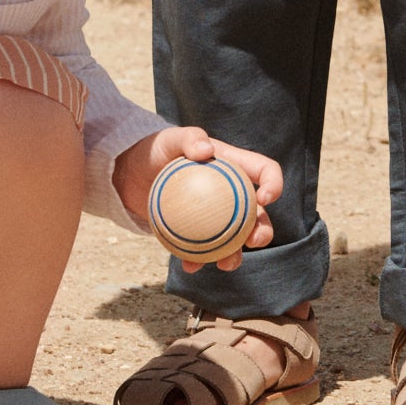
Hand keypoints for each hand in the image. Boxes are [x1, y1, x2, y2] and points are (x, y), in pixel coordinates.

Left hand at [112, 125, 286, 268]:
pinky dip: (199, 260)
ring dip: (236, 255)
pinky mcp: (197, 233)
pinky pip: (203, 250)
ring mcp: (216, 216)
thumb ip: (189, 138)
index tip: (265, 199)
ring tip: (226, 264)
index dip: (274, 184)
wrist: (131, 174)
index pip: (264, 171)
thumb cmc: (156, 150)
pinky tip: (190, 267)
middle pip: (258, 215)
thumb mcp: (170, 138)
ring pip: (235, 240)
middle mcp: (231, 194)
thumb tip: (206, 149)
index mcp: (234, 167)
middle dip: (264, 231)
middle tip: (255, 241)